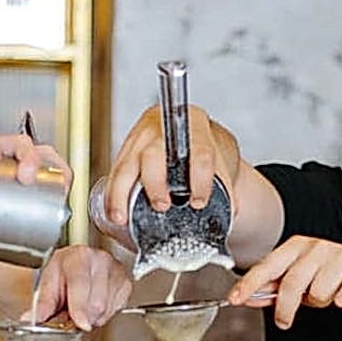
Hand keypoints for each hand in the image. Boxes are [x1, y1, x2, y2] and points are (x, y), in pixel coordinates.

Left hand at [26, 245, 132, 331]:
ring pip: (107, 308)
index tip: (81, 323)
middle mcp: (99, 259)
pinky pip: (116, 309)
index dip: (80, 308)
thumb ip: (42, 304)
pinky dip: (105, 313)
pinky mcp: (125, 282)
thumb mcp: (48, 284)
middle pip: (97, 302)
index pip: (81, 284)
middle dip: (83, 316)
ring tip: (84, 305)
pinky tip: (96, 302)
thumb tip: (31, 318)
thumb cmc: (64, 272)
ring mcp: (115, 269)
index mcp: (77, 256)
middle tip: (73, 312)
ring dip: (93, 316)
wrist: (79, 264)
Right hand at [105, 104, 236, 226]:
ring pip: (126, 164)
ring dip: (121, 193)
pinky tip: (113, 211)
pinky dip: (112, 195)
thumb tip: (229, 213)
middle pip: (154, 153)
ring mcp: (140, 138)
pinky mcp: (124, 153)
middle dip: (155, 182)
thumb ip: (227, 188)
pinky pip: (115, 173)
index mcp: (194, 124)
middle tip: (162, 206)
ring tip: (122, 217)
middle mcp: (163, 127)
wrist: (194, 145)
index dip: (199, 179)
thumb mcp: (223, 164)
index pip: (197, 151)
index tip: (199, 202)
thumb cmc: (208, 153)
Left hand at [228, 236, 341, 329]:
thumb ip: (272, 289)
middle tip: (284, 320)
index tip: (235, 298)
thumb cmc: (328, 274)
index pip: (267, 266)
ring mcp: (339, 256)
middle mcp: (316, 248)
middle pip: (291, 282)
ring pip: (318, 292)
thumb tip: (246, 297)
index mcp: (296, 247)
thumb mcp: (297, 280)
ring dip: (319, 302)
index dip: (249, 283)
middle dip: (285, 307)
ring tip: (325, 297)